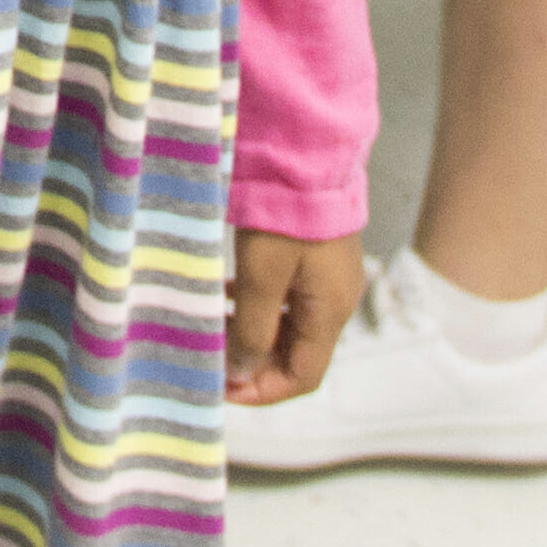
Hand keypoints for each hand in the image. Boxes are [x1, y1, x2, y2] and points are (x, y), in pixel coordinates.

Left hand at [226, 229, 363, 404]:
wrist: (308, 155)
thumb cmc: (286, 217)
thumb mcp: (262, 277)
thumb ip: (253, 331)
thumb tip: (241, 373)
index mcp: (330, 313)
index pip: (302, 377)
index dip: (262, 391)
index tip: (221, 388)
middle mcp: (336, 302)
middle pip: (296, 353)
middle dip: (253, 362)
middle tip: (210, 356)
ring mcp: (329, 278)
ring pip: (289, 326)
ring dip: (253, 333)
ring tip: (212, 325)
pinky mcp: (316, 256)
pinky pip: (288, 298)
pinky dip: (259, 306)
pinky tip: (228, 294)